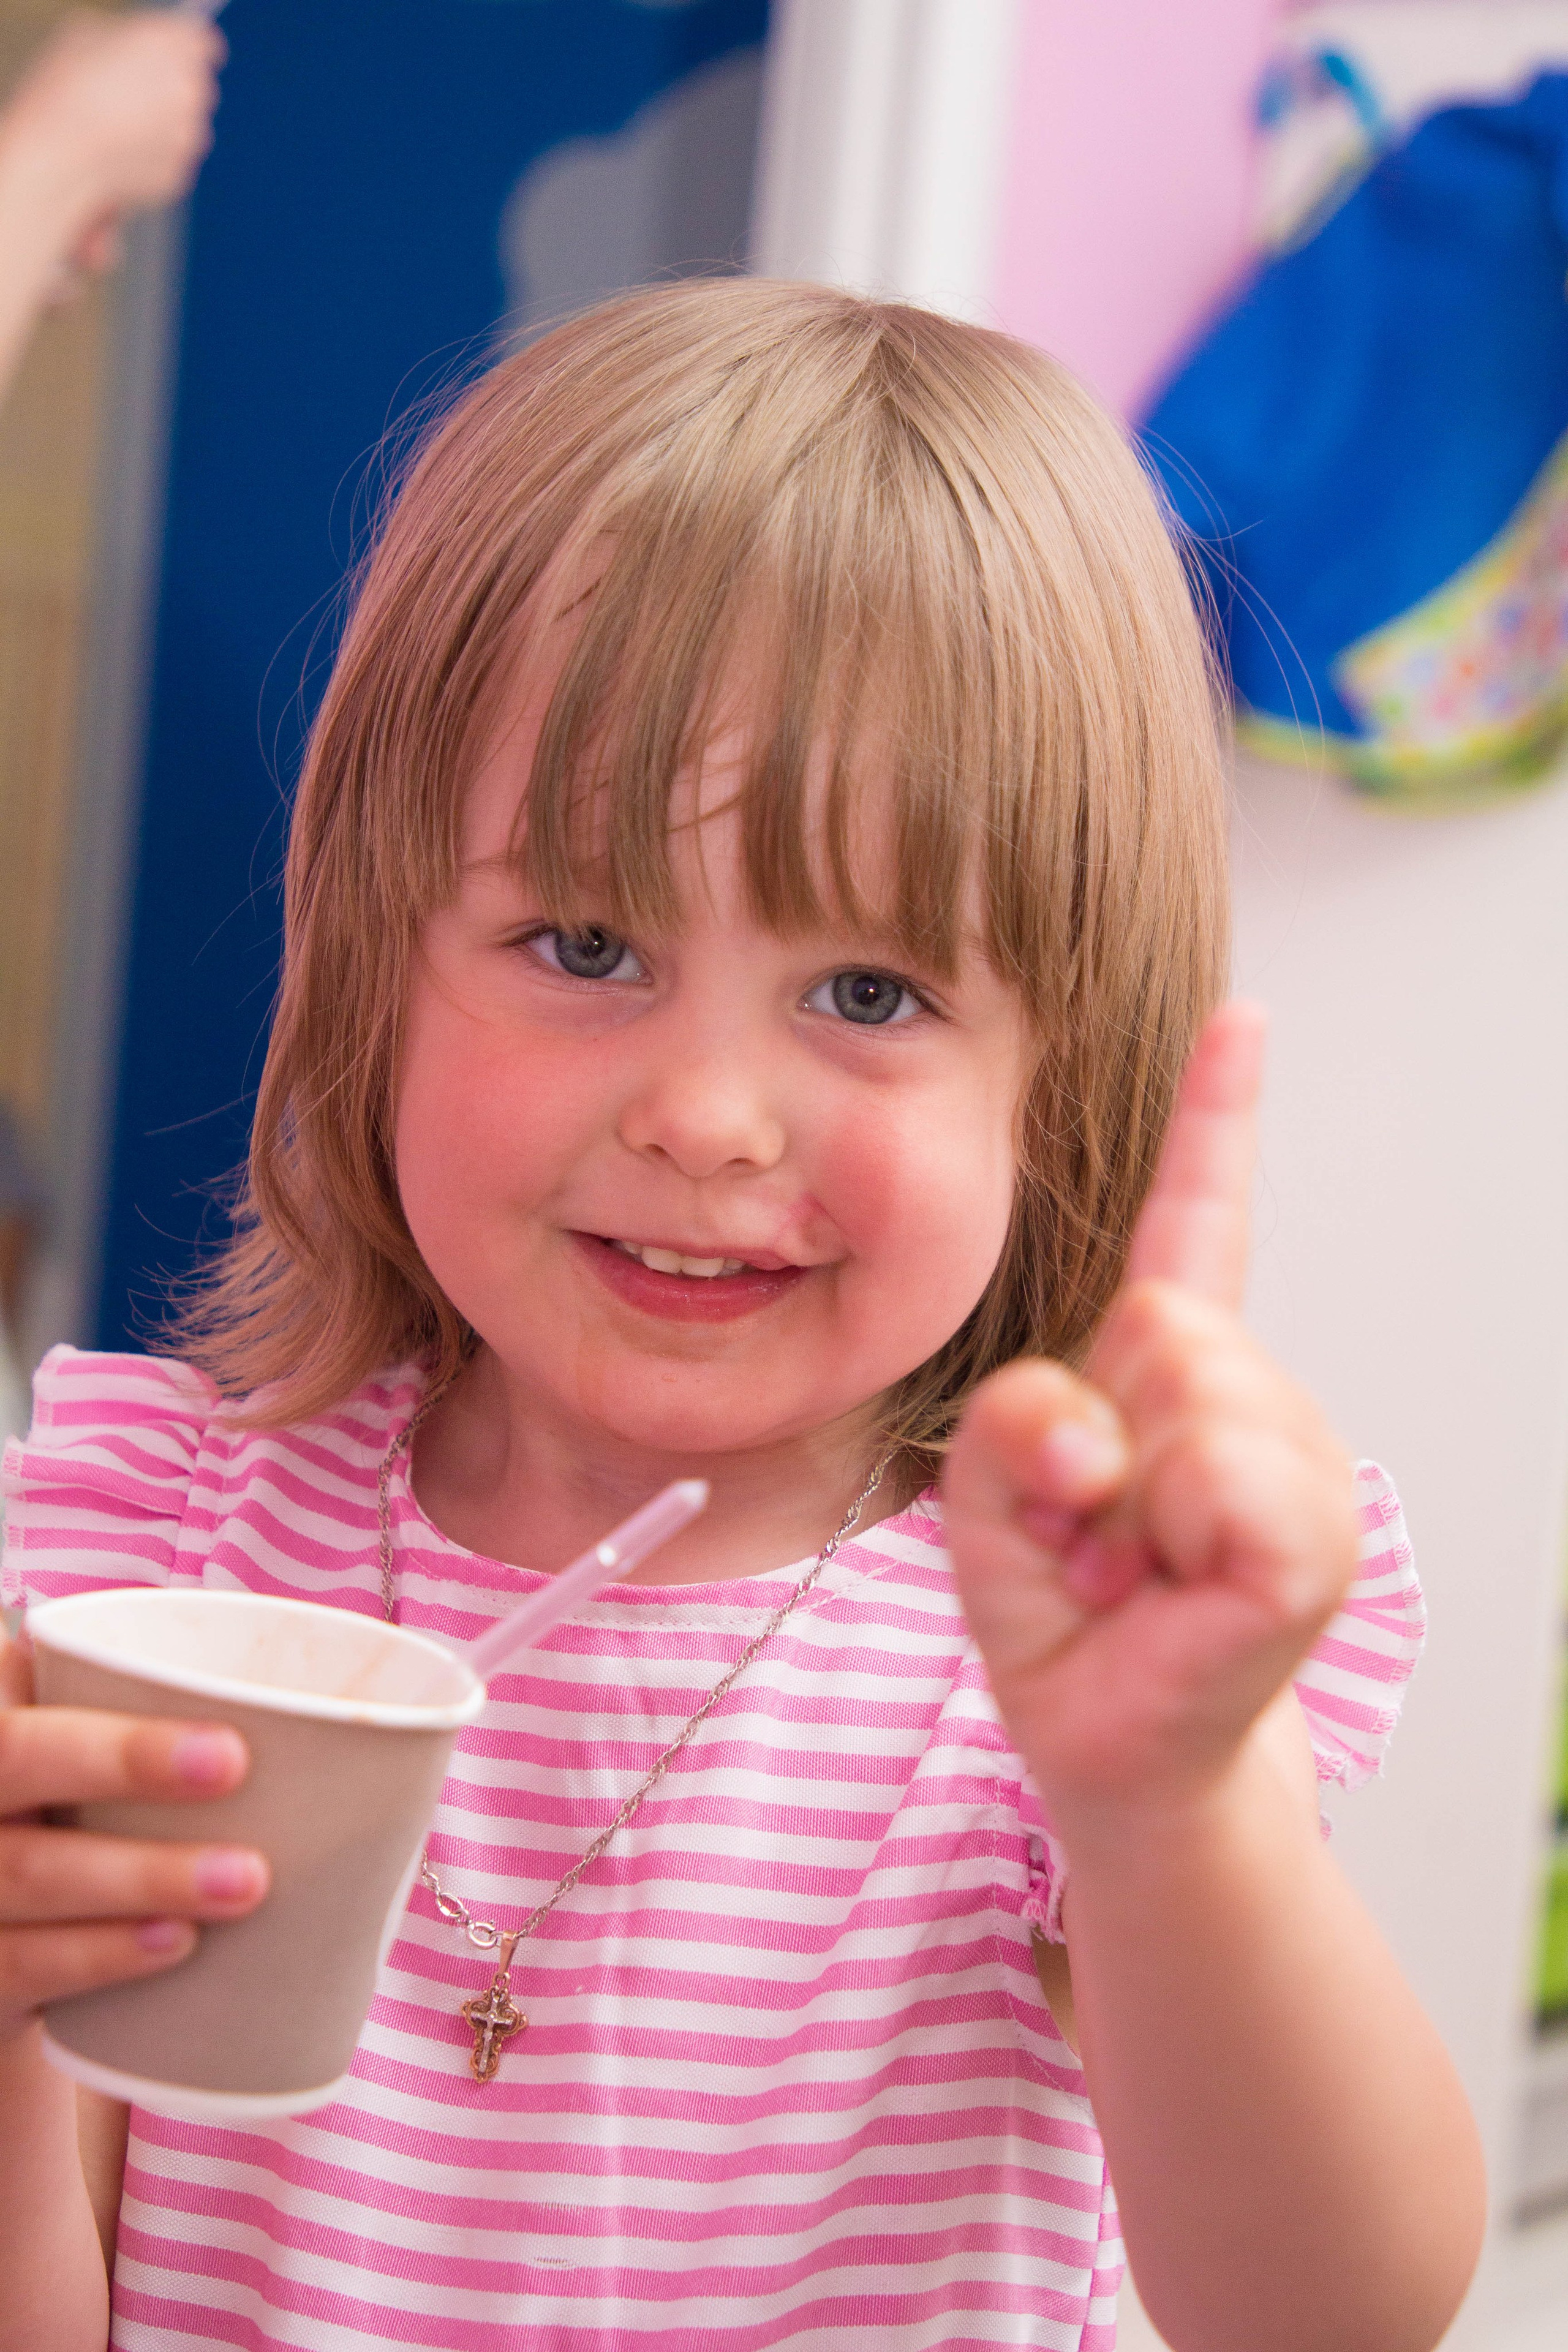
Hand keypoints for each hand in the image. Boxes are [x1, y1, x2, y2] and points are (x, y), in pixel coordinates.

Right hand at [0, 8, 224, 271]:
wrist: (62, 148)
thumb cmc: (67, 84)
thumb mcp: (87, 35)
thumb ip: (124, 39)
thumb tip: (129, 48)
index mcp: (175, 45)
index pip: (204, 44)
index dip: (187, 51)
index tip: (176, 57)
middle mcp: (192, 90)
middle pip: (194, 87)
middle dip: (171, 89)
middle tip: (135, 94)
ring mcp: (189, 137)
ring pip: (185, 128)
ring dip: (163, 125)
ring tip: (122, 127)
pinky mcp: (180, 175)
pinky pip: (171, 162)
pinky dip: (152, 158)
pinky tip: (121, 153)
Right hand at [0, 1628, 267, 2041]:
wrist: (15, 1931)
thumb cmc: (95, 1810)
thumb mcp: (109, 1751)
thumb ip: (180, 1715)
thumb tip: (362, 1729)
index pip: (20, 1695)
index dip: (111, 1721)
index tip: (232, 1744)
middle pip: (11, 1762)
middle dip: (120, 1757)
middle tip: (235, 1769)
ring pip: (27, 1872)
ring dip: (140, 1876)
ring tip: (246, 1882)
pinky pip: (22, 1961)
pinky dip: (99, 1954)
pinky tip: (172, 1945)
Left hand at [942, 1002, 1356, 1829]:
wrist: (1109, 1748)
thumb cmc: (1059, 1611)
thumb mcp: (986, 1489)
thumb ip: (1012, 1421)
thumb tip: (1098, 1427)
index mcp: (1170, 1365)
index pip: (1200, 1219)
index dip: (1217, 1119)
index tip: (1240, 1018)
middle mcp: (1248, 1394)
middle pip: (1164, 1319)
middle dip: (1090, 1431)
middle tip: (1091, 1528)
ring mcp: (1293, 1464)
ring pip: (1194, 1399)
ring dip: (1119, 1503)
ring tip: (1126, 1567)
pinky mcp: (1307, 1544)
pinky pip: (1223, 1486)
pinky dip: (1166, 1542)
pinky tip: (1166, 1594)